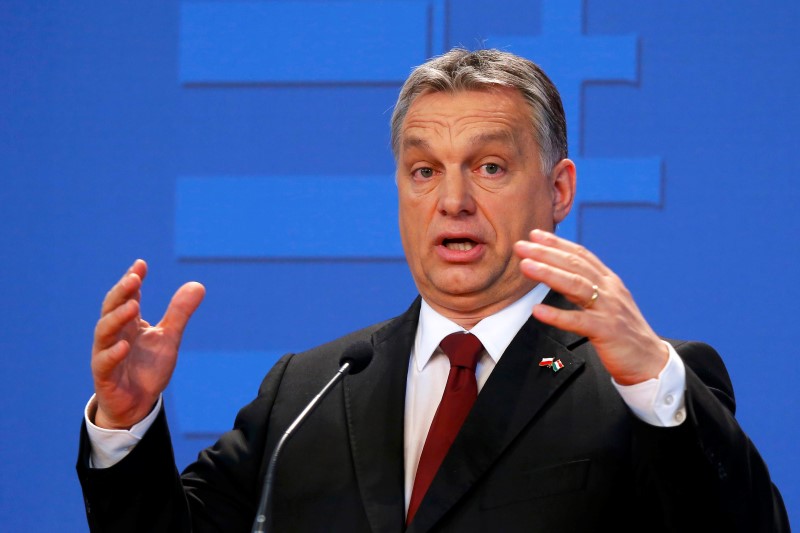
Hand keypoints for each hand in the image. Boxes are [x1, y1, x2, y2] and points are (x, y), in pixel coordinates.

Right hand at [91, 260, 204, 428]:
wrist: (137, 403)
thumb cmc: (148, 367)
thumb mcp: (168, 337)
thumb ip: (179, 313)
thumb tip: (198, 285)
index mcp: (128, 323)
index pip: (127, 296)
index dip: (132, 280)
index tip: (141, 264)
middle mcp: (114, 334)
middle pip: (111, 308)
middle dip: (122, 292)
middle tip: (134, 278)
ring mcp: (106, 354)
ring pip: (104, 331)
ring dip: (116, 318)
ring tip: (133, 306)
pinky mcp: (104, 376)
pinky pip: (104, 362)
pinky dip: (113, 353)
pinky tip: (124, 346)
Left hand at [514, 230, 666, 384]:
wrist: (649, 360)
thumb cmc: (622, 333)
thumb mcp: (606, 303)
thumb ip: (587, 287)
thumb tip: (560, 273)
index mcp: (608, 282)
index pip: (581, 255)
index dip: (558, 243)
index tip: (534, 234)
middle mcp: (609, 290)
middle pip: (575, 265)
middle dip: (546, 253)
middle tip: (521, 246)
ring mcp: (609, 309)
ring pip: (576, 286)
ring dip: (548, 274)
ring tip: (525, 266)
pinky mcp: (607, 331)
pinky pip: (578, 321)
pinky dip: (557, 315)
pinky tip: (537, 311)